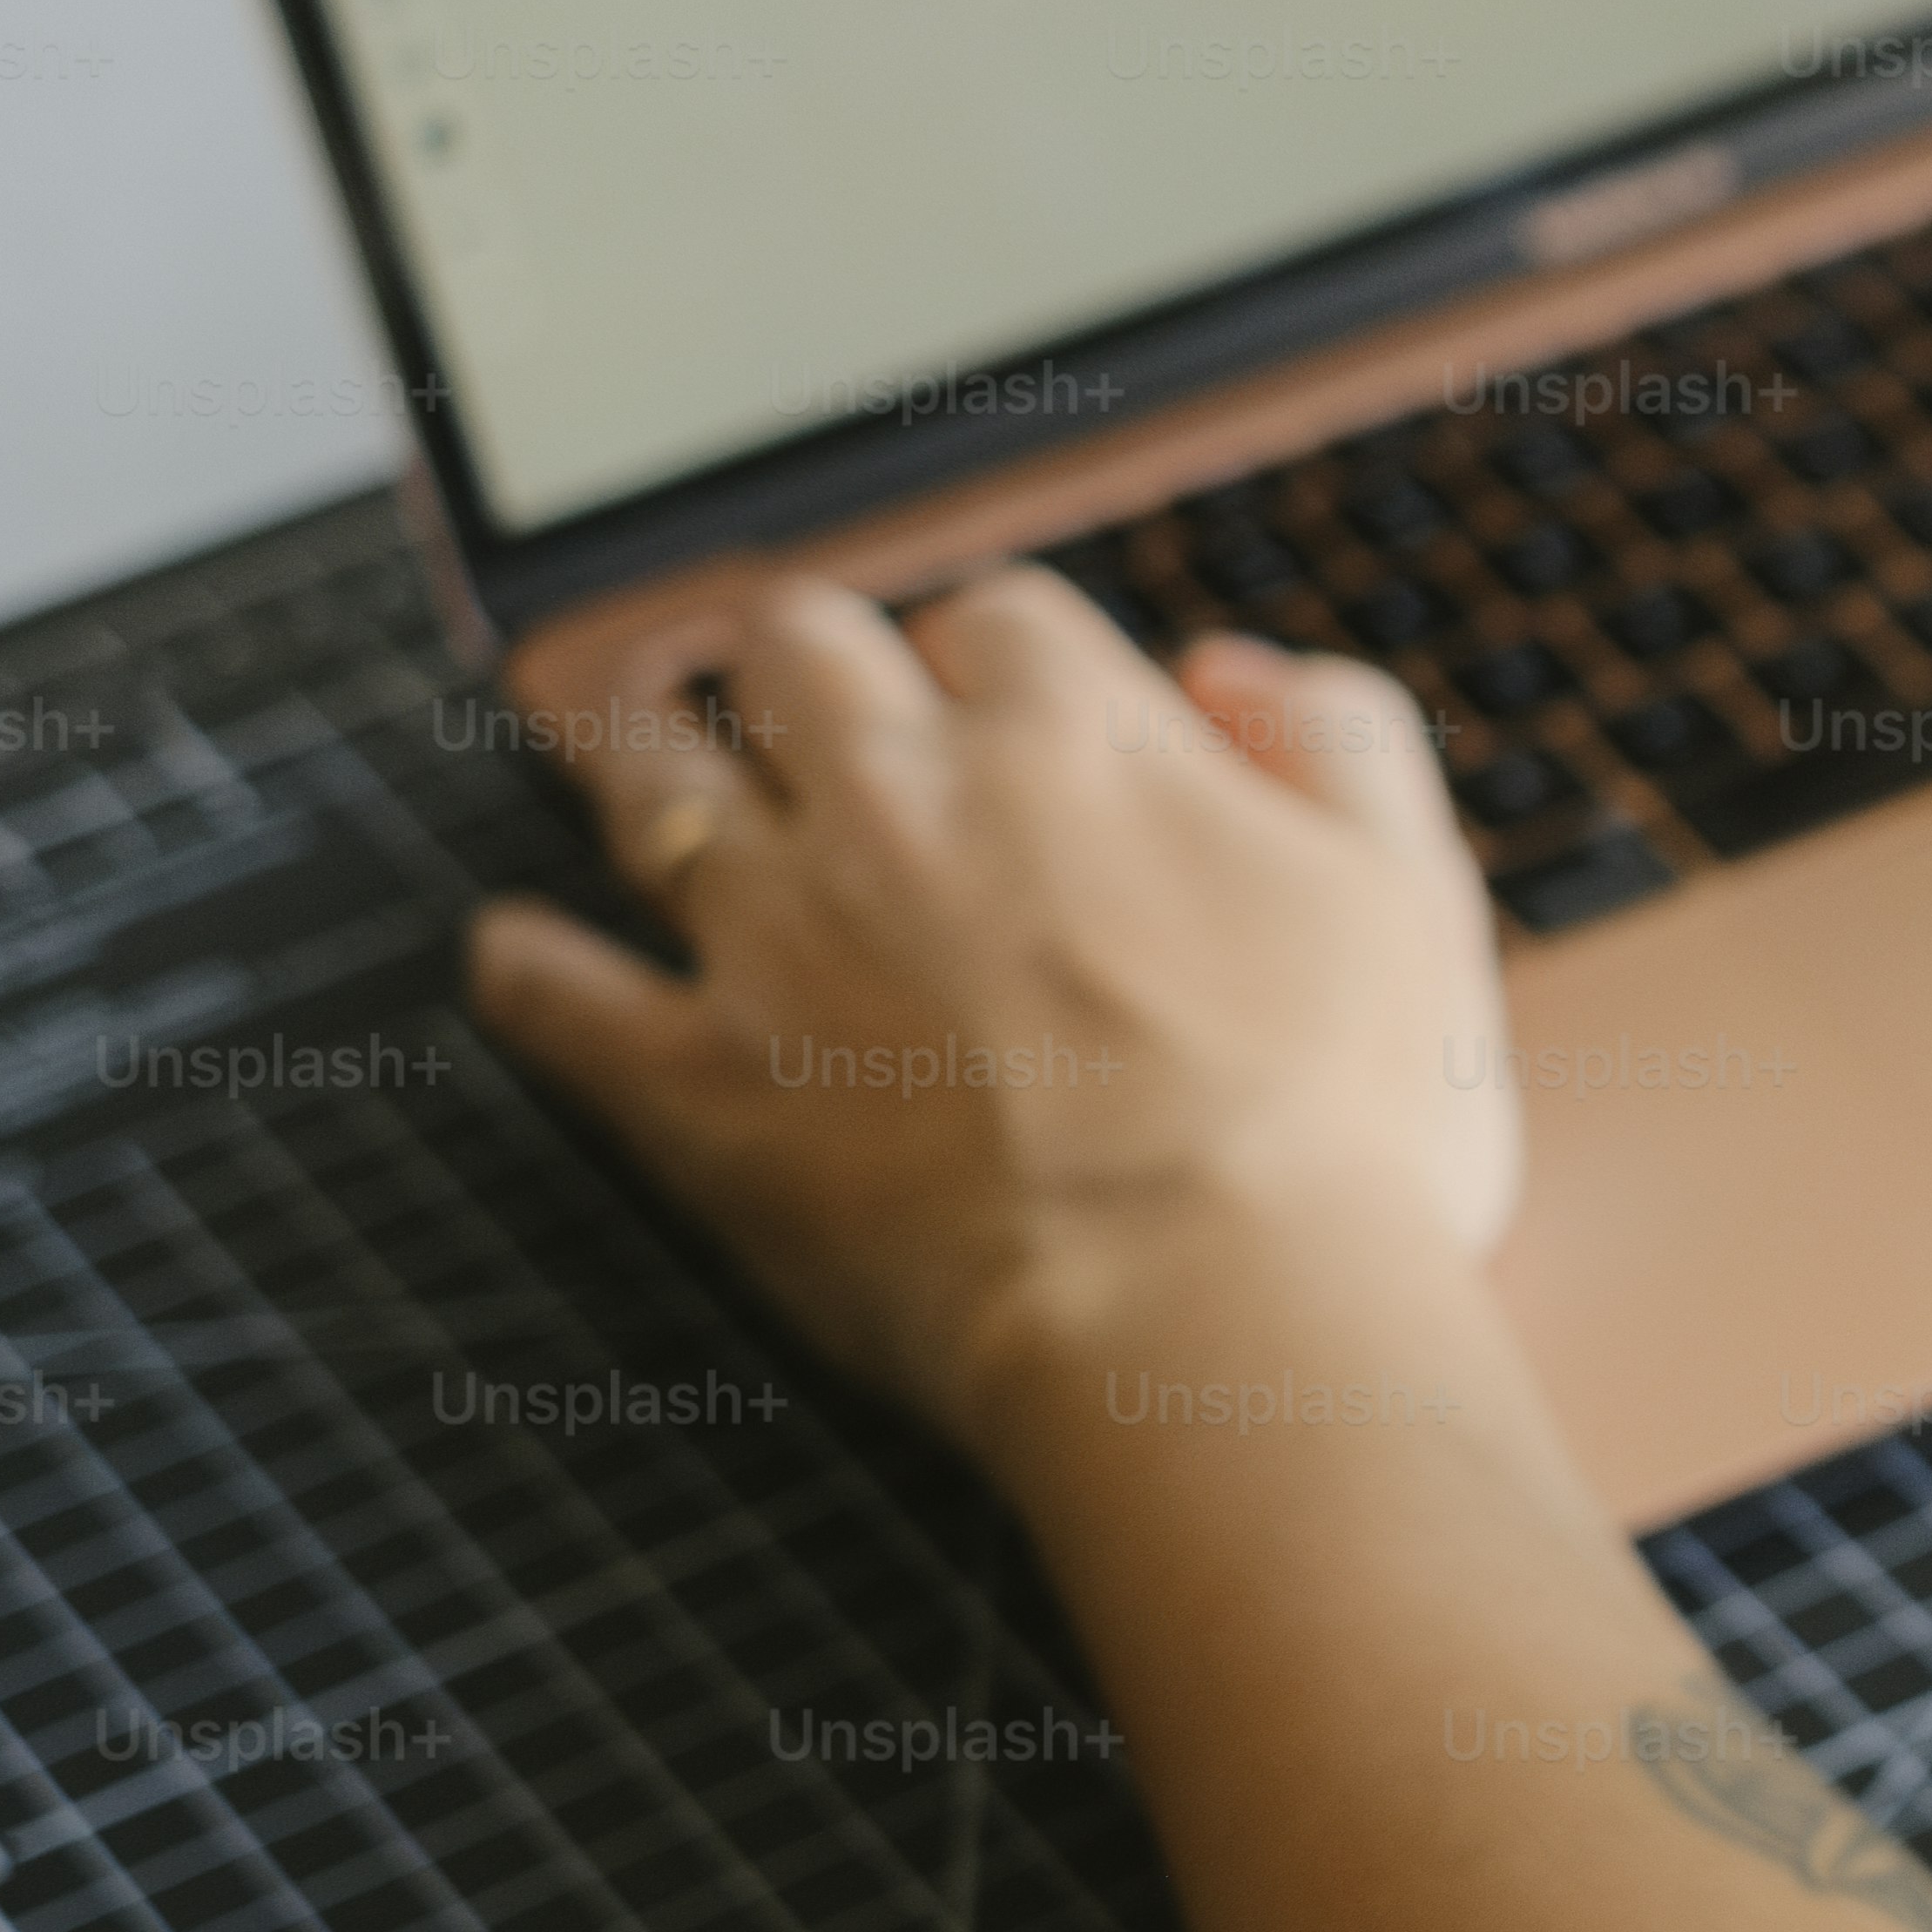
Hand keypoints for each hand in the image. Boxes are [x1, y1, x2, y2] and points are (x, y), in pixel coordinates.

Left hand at [462, 577, 1523, 1461]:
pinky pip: (555, 995)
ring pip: (657, 779)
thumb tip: (1236, 670)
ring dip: (654, 759)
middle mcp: (904, 794)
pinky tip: (514, 957)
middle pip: (804, 652)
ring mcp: (779, 931)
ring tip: (650, 761)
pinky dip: (527, 969)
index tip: (1022, 712)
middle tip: (820, 707)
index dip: (1012, 660)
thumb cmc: (1338, 1128)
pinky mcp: (697, 1078)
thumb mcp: (1417, 895)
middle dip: (813, 668)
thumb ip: (1340, 741)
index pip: (1005, 618)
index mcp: (1079, 735)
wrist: (1209, 1313)